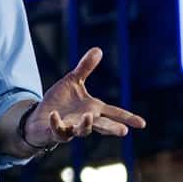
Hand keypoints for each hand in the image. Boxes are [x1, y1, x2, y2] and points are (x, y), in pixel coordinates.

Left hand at [26, 48, 145, 149]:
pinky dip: (57, 123)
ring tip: (89, 116)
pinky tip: (54, 114)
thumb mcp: (73, 81)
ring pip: (82, 131)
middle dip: (112, 129)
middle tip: (124, 132)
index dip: (128, 118)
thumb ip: (85, 68)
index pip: (114, 113)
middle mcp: (85, 121)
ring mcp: (72, 128)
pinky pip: (58, 130)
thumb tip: (98, 49)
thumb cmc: (60, 101)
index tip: (142, 124)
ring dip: (85, 125)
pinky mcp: (56, 132)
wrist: (40, 116)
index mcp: (93, 109)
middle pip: (102, 126)